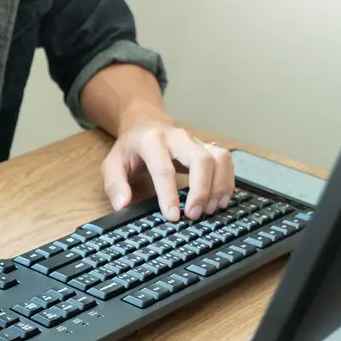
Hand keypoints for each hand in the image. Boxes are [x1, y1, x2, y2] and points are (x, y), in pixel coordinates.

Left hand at [101, 113, 233, 221]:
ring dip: (219, 186)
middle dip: (201, 190)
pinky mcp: (207, 147)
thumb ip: (115, 185)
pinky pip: (226, 161)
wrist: (145, 124)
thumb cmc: (130, 148)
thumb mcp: (112, 164)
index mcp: (151, 141)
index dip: (169, 195)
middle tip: (194, 214)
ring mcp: (195, 141)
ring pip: (219, 158)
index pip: (164, 169)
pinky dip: (227, 181)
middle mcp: (178, 138)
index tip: (172, 216)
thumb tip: (123, 205)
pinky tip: (222, 200)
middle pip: (200, 160)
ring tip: (210, 209)